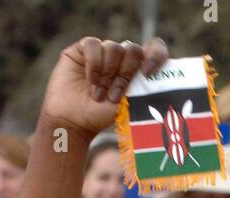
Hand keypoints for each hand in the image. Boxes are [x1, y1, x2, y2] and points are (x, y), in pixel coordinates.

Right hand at [42, 36, 168, 136]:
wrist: (73, 121)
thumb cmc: (100, 116)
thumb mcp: (127, 104)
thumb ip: (141, 88)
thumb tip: (154, 76)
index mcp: (136, 69)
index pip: (154, 50)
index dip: (156, 55)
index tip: (148, 73)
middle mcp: (120, 58)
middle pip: (133, 49)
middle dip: (126, 73)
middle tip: (115, 95)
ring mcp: (102, 52)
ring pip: (114, 47)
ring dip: (107, 73)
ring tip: (99, 94)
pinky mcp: (83, 49)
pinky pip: (94, 44)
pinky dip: (94, 63)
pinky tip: (91, 80)